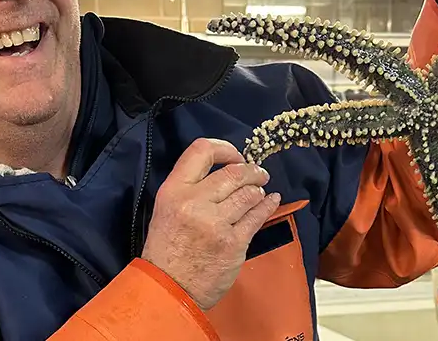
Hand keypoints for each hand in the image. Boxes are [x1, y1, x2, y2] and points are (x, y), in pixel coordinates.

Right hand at [140, 138, 280, 310]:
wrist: (168, 289)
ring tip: (258, 190)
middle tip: (257, 172)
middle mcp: (194, 202)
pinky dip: (267, 204)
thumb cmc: (167, 249)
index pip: (202, 151)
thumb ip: (189, 187)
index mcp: (174, 191)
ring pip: (249, 193)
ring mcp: (216, 223)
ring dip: (258, 189)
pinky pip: (257, 216)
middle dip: (251, 170)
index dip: (225, 148)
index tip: (236, 156)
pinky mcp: (234, 243)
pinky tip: (271, 200)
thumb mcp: (166, 208)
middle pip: (233, 172)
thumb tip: (224, 170)